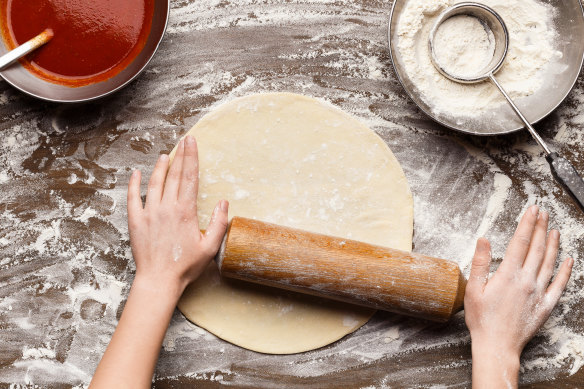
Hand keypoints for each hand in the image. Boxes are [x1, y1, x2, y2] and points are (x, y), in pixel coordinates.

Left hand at [127, 135, 228, 298]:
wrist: (159, 280)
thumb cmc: (186, 266)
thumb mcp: (210, 247)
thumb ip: (219, 223)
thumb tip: (224, 202)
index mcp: (185, 211)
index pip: (190, 177)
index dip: (192, 157)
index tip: (192, 143)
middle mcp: (167, 207)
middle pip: (174, 175)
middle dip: (180, 155)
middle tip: (183, 141)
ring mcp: (149, 213)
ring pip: (154, 182)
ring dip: (160, 167)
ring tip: (165, 155)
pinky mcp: (136, 221)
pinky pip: (133, 197)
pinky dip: (134, 184)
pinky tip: (136, 173)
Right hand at [465, 205, 572, 387]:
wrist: (497, 346)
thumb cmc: (481, 319)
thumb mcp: (472, 289)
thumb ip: (480, 262)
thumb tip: (483, 239)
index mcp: (508, 275)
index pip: (520, 242)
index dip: (527, 224)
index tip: (531, 210)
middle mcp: (527, 280)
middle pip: (537, 248)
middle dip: (540, 227)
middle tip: (543, 212)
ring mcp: (538, 293)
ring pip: (549, 262)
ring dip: (553, 244)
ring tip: (554, 229)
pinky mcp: (546, 305)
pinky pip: (559, 284)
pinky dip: (565, 270)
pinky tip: (568, 259)